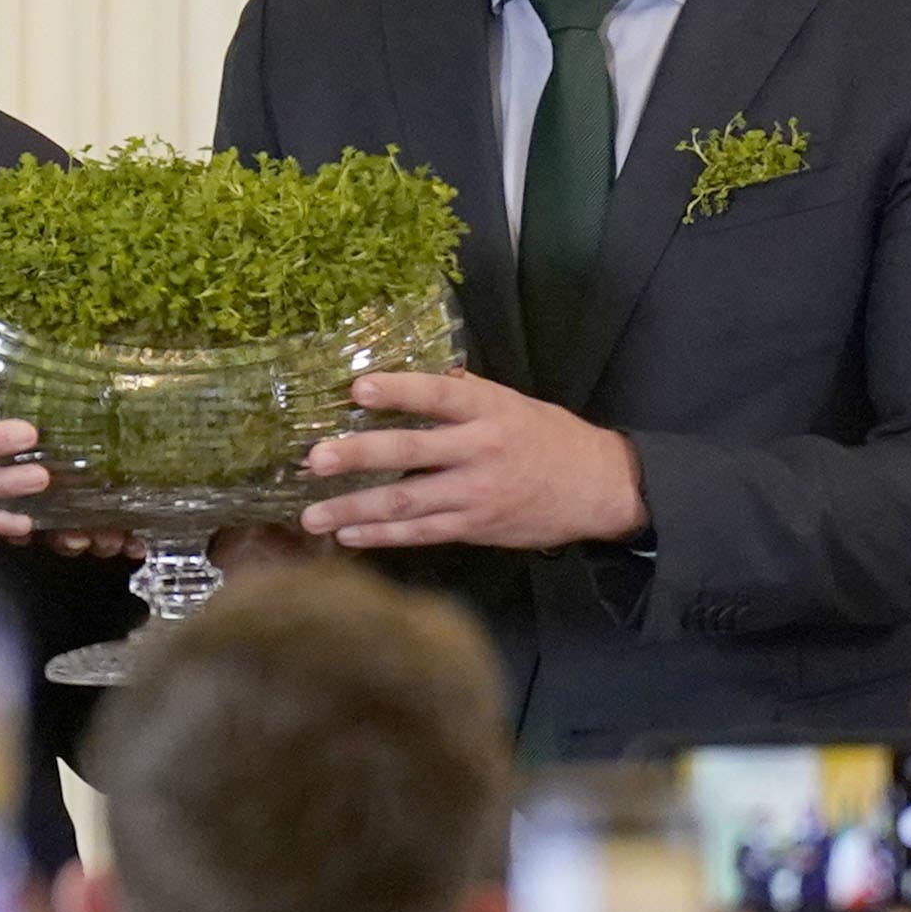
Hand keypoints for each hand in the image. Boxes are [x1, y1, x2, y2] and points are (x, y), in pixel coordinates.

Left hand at [299, 372, 645, 549]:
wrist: (598, 488)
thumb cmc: (548, 438)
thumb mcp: (511, 403)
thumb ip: (463, 394)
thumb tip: (411, 375)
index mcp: (489, 409)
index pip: (438, 393)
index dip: (398, 390)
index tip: (356, 388)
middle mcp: (480, 449)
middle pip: (412, 450)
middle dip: (359, 456)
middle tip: (314, 460)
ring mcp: (476, 494)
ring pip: (408, 502)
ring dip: (356, 509)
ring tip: (312, 516)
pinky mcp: (476, 528)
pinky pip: (422, 533)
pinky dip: (383, 536)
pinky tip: (348, 536)